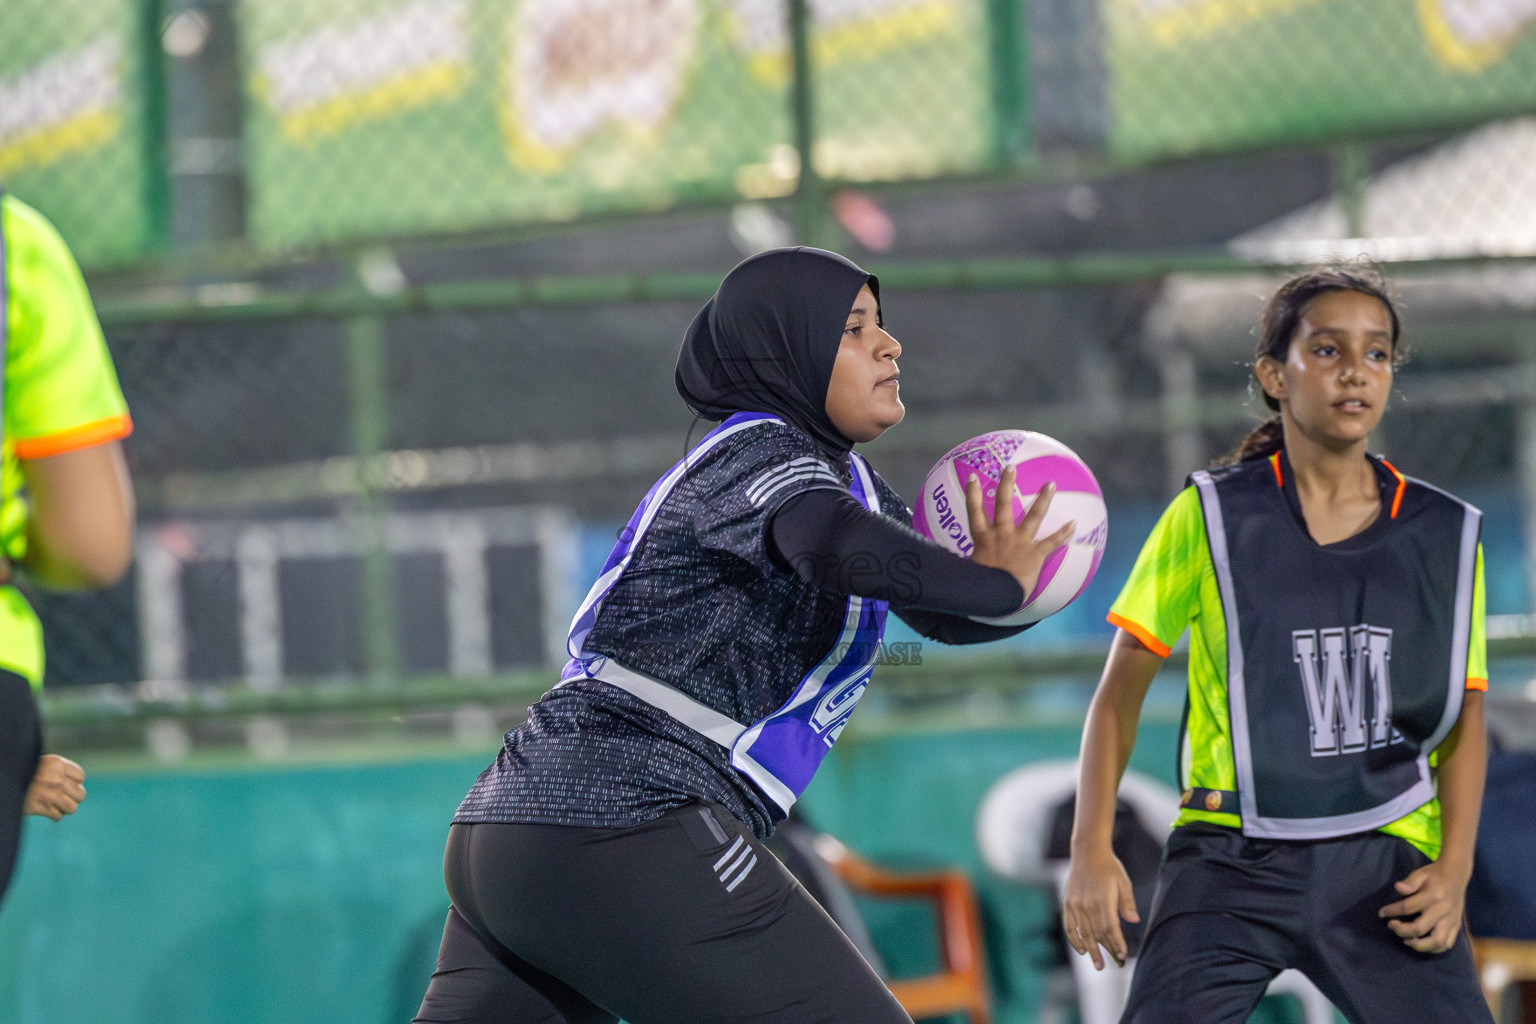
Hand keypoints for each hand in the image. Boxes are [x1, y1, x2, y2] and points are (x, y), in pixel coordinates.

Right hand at [23, 755, 86, 820]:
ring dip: (64, 808)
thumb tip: (77, 783)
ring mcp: (49, 793)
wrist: (4, 779)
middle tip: (61, 797)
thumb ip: (58, 770)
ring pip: (72, 807)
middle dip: (72, 797)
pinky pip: (58, 816)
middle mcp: (56, 778)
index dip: (74, 782)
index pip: (80, 776)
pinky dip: (53, 815)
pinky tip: (45, 810)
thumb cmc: (22, 772)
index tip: (64, 784)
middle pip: (80, 794)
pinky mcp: (40, 807)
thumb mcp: (41, 764)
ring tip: (55, 804)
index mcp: (56, 763)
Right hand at [966, 466, 1074, 598]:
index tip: (973, 476)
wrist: (996, 595)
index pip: (974, 510)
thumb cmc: (980, 586)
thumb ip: (971, 559)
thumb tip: (958, 561)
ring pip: (1032, 516)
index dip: (972, 492)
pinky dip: (1063, 533)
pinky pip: (1051, 541)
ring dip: (1043, 499)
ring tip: (1050, 484)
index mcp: (983, 537)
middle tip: (1010, 467)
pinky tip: (1074, 524)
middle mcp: (1001, 534)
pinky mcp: (1035, 554)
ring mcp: (1019, 542)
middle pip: (1003, 504)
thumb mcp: (970, 568)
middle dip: (1006, 484)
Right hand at [1062, 848, 1139, 969]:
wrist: (1088, 852)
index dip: (1116, 942)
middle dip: (1106, 950)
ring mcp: (1075, 904)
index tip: (1122, 955)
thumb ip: (1127, 903)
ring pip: (1083, 932)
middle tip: (1112, 965)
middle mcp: (1087, 903)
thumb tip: (1134, 921)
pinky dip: (1074, 939)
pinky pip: (1069, 926)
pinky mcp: (1067, 903)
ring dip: (1091, 950)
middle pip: (1097, 933)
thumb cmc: (1109, 868)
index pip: (1110, 927)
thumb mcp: (1123, 882)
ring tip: (1098, 964)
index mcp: (1103, 898)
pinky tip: (1081, 950)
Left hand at [1378, 859, 1470, 953]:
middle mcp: (1443, 911)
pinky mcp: (1456, 926)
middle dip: (1402, 930)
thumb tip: (1397, 887)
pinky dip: (1434, 949)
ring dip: (1419, 945)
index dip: (1392, 911)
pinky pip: (1447, 944)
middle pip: (1420, 928)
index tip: (1382, 913)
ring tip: (1406, 941)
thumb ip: (1410, 882)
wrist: (1456, 875)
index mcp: (1433, 896)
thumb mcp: (1420, 873)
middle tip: (1391, 926)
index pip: (1408, 908)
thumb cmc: (1434, 875)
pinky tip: (1421, 944)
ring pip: (1437, 941)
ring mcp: (1451, 920)